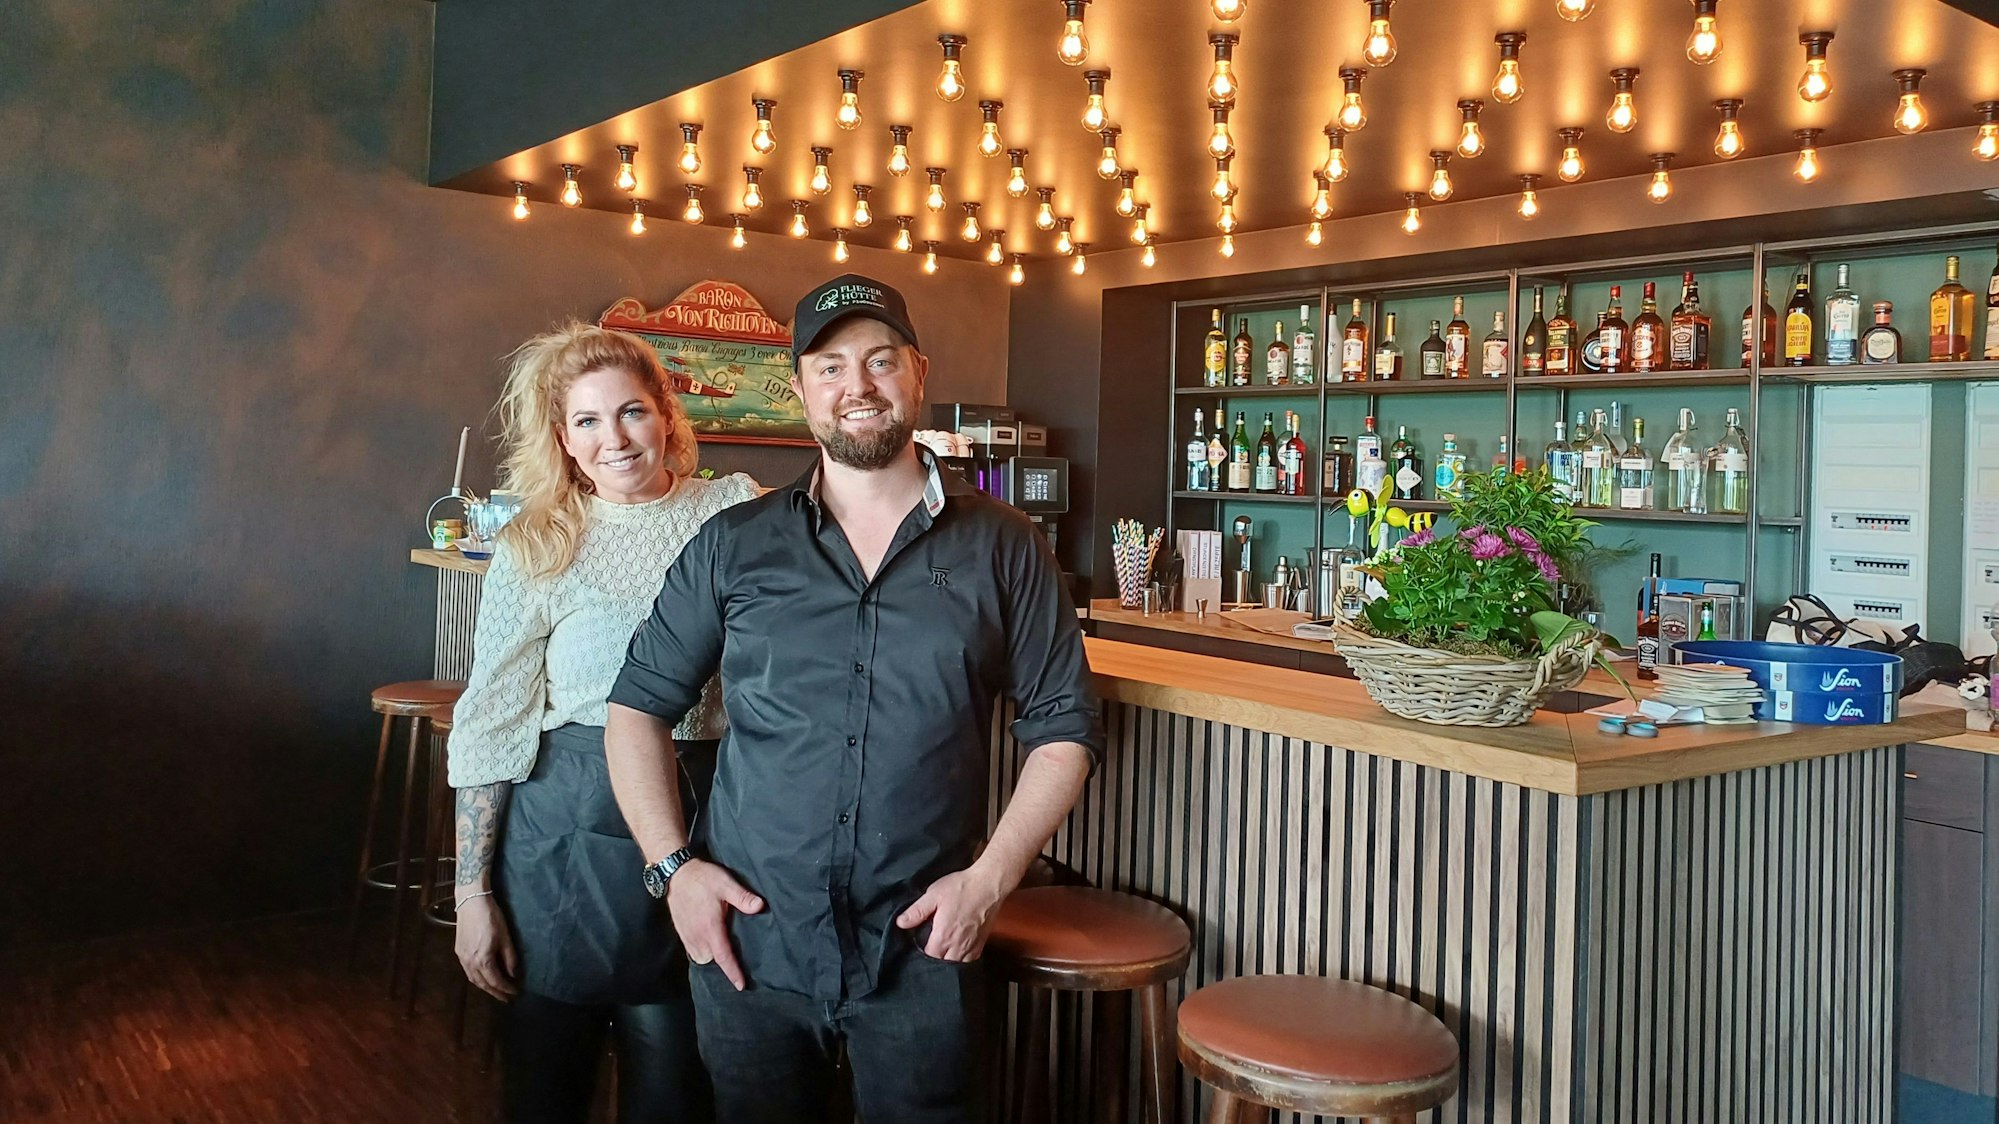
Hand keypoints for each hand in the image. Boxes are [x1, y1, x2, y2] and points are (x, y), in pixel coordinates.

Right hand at [453, 894, 518, 1000]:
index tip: (516, 992)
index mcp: (483, 960)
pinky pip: (468, 972)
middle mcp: (470, 963)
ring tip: (496, 991)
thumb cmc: (491, 918)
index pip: (496, 981)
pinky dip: (477, 978)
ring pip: (473, 980)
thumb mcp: (506, 938)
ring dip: (485, 987)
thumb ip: (510, 958)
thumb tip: (514, 974)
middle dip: (495, 993)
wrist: (471, 903)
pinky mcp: (458, 952)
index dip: (506, 989)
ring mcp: (462, 958)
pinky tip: (483, 978)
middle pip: (483, 984)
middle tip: (506, 999)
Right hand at [666, 859, 764, 990]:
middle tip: (736, 964)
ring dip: (712, 957)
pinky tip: (709, 944)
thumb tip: (760, 907)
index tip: (741, 985)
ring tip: (723, 954)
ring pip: (701, 957)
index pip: (724, 957)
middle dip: (723, 965)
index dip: (733, 972)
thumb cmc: (702, 879)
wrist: (676, 873)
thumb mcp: (726, 884)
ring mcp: (687, 935)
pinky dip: (701, 952)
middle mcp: (698, 936)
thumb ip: (742, 897)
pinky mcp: (681, 931)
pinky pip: (692, 950)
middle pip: (712, 960)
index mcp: (711, 928)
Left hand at [894, 862, 1009, 961]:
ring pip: (958, 965)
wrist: (989, 884)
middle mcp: (958, 946)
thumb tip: (900, 923)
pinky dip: (963, 959)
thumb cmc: (961, 887)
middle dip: (936, 959)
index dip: (922, 954)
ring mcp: (972, 946)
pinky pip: (971, 960)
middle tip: (930, 948)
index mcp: (943, 936)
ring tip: (943, 952)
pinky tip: (958, 951)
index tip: (919, 945)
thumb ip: (917, 911)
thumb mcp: (933, 895)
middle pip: (943, 964)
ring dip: (949, 961)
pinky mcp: (982, 943)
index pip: (929, 957)